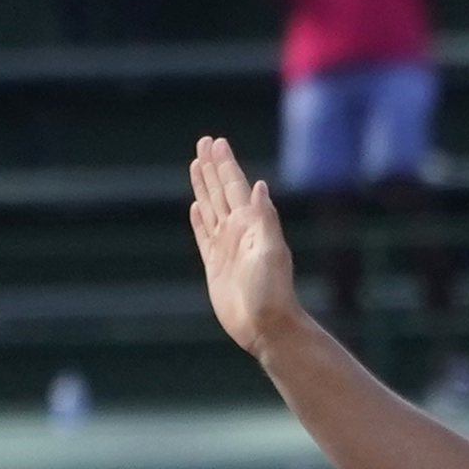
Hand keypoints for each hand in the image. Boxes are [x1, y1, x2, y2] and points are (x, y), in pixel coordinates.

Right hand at [190, 134, 309, 351]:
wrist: (267, 327)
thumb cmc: (273, 292)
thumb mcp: (272, 252)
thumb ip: (265, 219)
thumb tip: (260, 186)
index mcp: (251, 224)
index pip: (234, 186)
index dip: (225, 164)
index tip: (216, 141)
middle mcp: (238, 231)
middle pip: (220, 190)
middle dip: (212, 166)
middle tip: (204, 141)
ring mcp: (226, 247)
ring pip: (210, 207)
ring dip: (203, 186)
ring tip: (196, 164)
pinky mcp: (215, 266)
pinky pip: (203, 235)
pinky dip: (199, 220)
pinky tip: (196, 207)